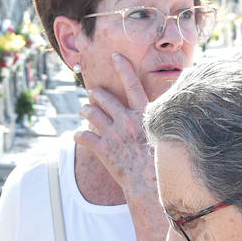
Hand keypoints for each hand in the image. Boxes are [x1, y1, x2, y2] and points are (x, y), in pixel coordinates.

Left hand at [75, 54, 153, 198]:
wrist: (151, 184)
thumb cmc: (161, 162)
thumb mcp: (164, 136)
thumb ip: (159, 122)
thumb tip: (165, 115)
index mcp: (143, 114)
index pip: (132, 85)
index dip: (123, 68)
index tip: (115, 56)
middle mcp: (126, 120)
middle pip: (106, 99)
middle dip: (96, 94)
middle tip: (92, 92)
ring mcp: (113, 134)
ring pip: (92, 115)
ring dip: (85, 111)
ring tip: (82, 110)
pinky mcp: (103, 149)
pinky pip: (84, 137)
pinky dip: (79, 136)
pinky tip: (76, 136)